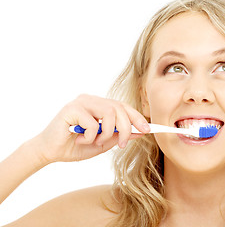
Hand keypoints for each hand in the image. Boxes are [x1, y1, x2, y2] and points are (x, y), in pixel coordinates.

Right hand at [32, 94, 149, 163]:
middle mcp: (92, 100)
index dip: (137, 117)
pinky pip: (93, 123)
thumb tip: (140, 131)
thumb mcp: (103, 143)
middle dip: (126, 128)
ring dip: (107, 133)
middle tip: (122, 144)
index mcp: (99, 105)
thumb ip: (119, 135)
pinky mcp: (72, 108)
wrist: (50, 152)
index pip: (123, 106)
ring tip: (95, 142)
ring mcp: (81, 102)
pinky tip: (80, 140)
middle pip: (119, 108)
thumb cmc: (75, 146)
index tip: (148, 129)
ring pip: (109, 113)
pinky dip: (91, 136)